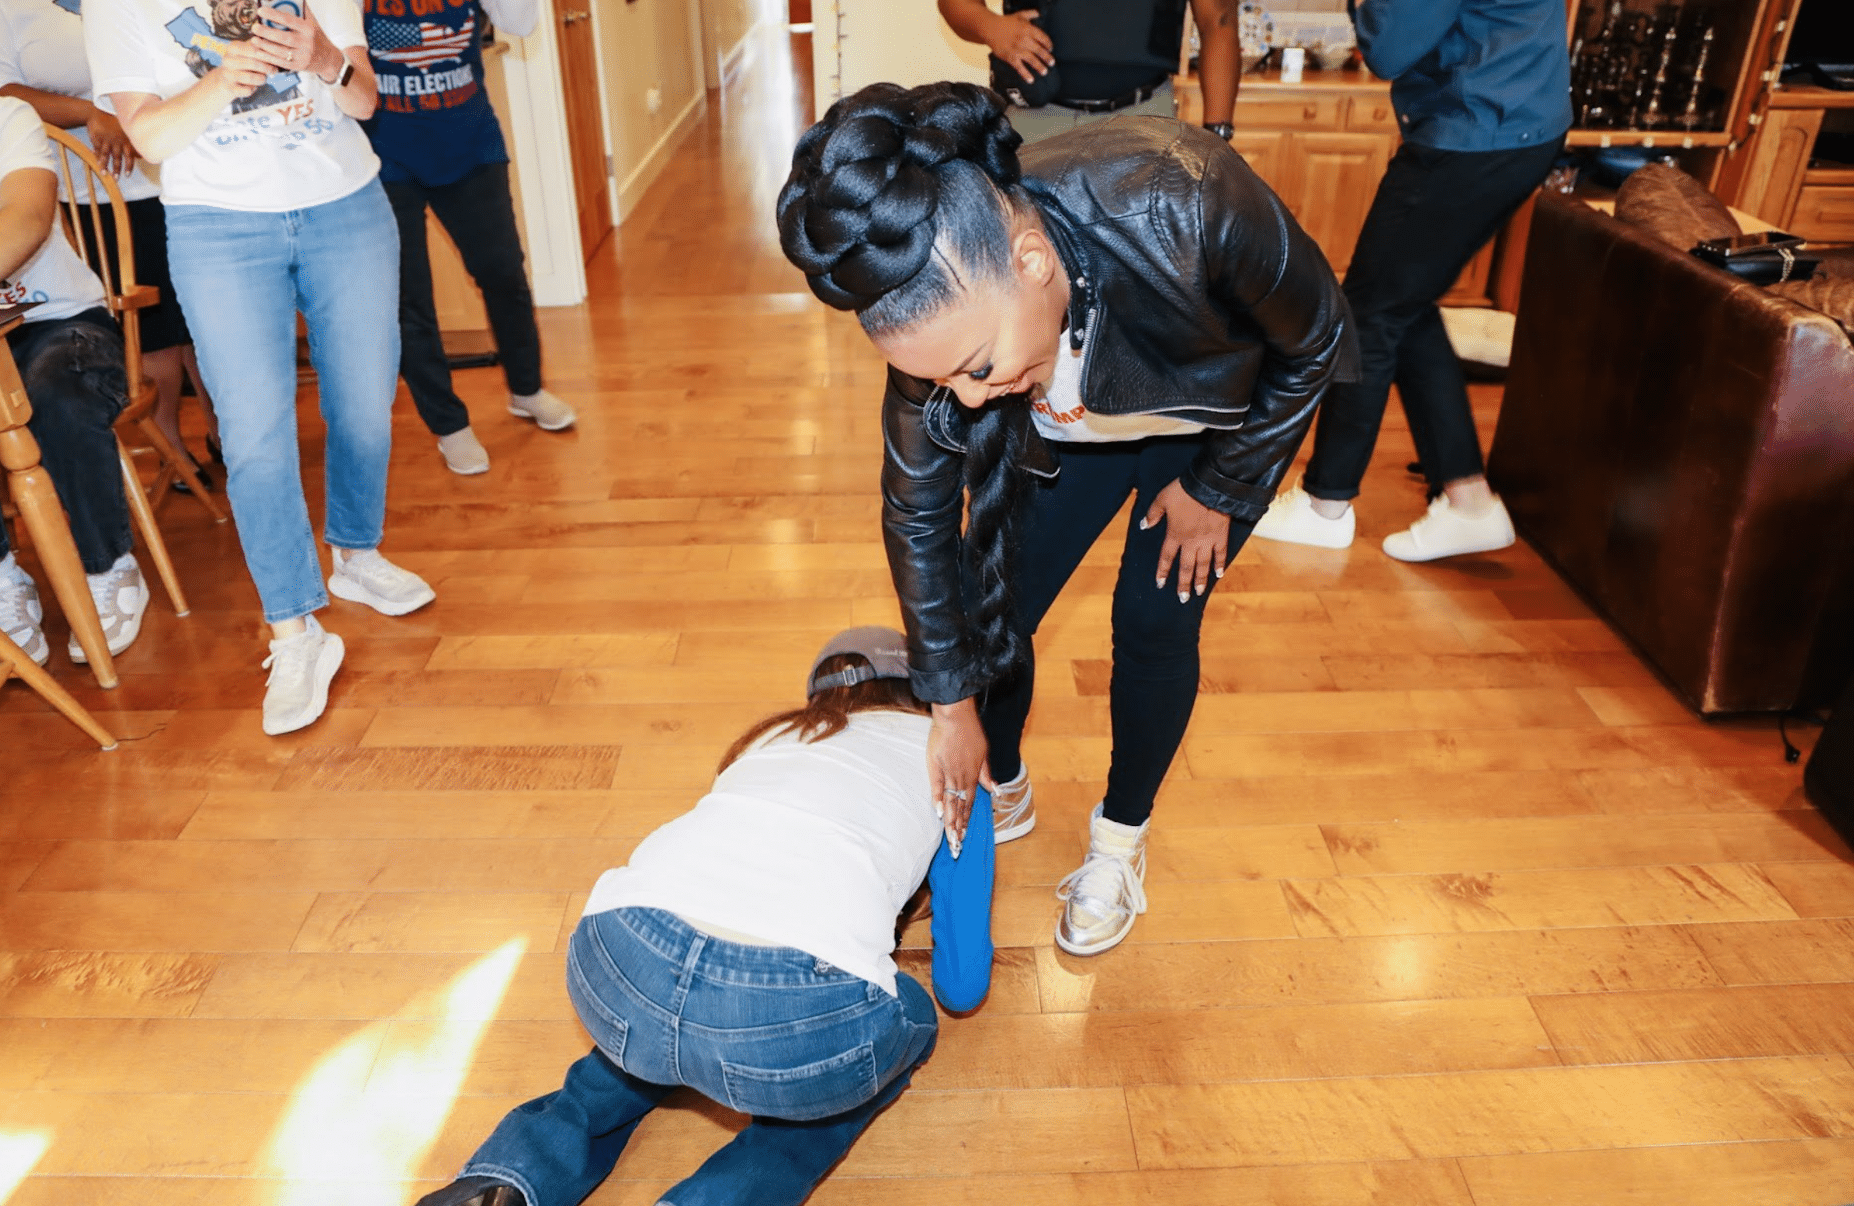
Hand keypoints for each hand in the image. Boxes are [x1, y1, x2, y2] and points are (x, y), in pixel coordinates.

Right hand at [84, 109, 136, 177]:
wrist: (99, 109)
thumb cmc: (116, 121)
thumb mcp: (126, 130)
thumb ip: (133, 144)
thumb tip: (141, 157)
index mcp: (125, 141)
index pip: (129, 157)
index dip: (129, 167)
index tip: (127, 175)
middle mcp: (116, 142)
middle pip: (117, 158)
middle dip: (116, 169)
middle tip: (116, 179)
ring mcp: (105, 140)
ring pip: (105, 155)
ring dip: (104, 165)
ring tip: (103, 174)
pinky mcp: (96, 138)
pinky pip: (96, 149)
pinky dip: (96, 156)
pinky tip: (96, 163)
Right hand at [208, 38, 276, 98]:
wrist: (223, 81)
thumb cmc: (242, 65)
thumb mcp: (248, 53)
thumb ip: (260, 49)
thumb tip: (278, 46)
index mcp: (233, 47)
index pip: (255, 49)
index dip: (269, 55)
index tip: (277, 60)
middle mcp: (228, 59)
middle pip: (254, 63)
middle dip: (267, 68)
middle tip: (273, 71)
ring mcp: (227, 74)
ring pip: (252, 78)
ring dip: (261, 79)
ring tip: (262, 78)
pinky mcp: (229, 88)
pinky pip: (247, 90)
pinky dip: (253, 89)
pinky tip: (252, 87)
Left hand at [246, 4, 343, 81]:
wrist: (328, 59)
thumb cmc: (315, 37)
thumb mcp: (311, 22)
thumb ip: (300, 10)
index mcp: (308, 29)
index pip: (289, 20)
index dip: (274, 15)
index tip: (261, 11)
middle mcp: (307, 43)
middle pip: (283, 38)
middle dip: (266, 32)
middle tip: (254, 27)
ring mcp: (302, 56)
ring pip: (280, 51)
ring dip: (264, 45)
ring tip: (254, 39)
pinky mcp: (298, 66)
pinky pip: (280, 62)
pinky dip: (267, 57)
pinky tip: (258, 51)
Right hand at [928, 698, 994, 845]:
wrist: (956, 716)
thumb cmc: (971, 732)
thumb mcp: (985, 753)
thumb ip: (986, 774)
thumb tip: (995, 790)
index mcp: (973, 776)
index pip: (970, 805)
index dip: (967, 822)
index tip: (964, 838)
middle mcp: (962, 778)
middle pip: (959, 808)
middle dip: (957, 830)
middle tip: (956, 848)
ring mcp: (949, 773)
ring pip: (950, 802)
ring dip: (950, 821)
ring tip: (950, 839)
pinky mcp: (936, 766)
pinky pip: (937, 786)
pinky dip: (937, 800)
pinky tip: (938, 814)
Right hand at [987, 9, 1054, 83]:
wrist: (990, 29)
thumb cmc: (1004, 22)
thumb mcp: (1019, 15)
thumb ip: (1030, 13)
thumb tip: (1038, 13)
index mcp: (1028, 29)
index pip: (1043, 38)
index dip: (1048, 44)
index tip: (1050, 48)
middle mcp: (1024, 40)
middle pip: (1039, 50)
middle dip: (1047, 57)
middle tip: (1052, 63)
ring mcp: (1018, 50)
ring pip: (1032, 60)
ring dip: (1040, 67)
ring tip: (1045, 72)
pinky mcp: (1010, 58)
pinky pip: (1020, 68)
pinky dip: (1026, 74)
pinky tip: (1031, 80)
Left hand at [1143, 478, 1230, 602]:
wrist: (1209, 485)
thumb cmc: (1184, 490)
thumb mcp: (1162, 499)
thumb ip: (1153, 514)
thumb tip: (1143, 525)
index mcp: (1175, 534)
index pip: (1167, 557)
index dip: (1163, 571)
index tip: (1160, 584)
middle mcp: (1191, 542)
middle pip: (1186, 567)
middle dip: (1184, 584)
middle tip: (1183, 598)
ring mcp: (1207, 540)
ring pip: (1203, 564)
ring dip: (1200, 580)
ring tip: (1198, 593)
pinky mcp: (1221, 535)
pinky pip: (1220, 553)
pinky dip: (1220, 564)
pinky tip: (1218, 575)